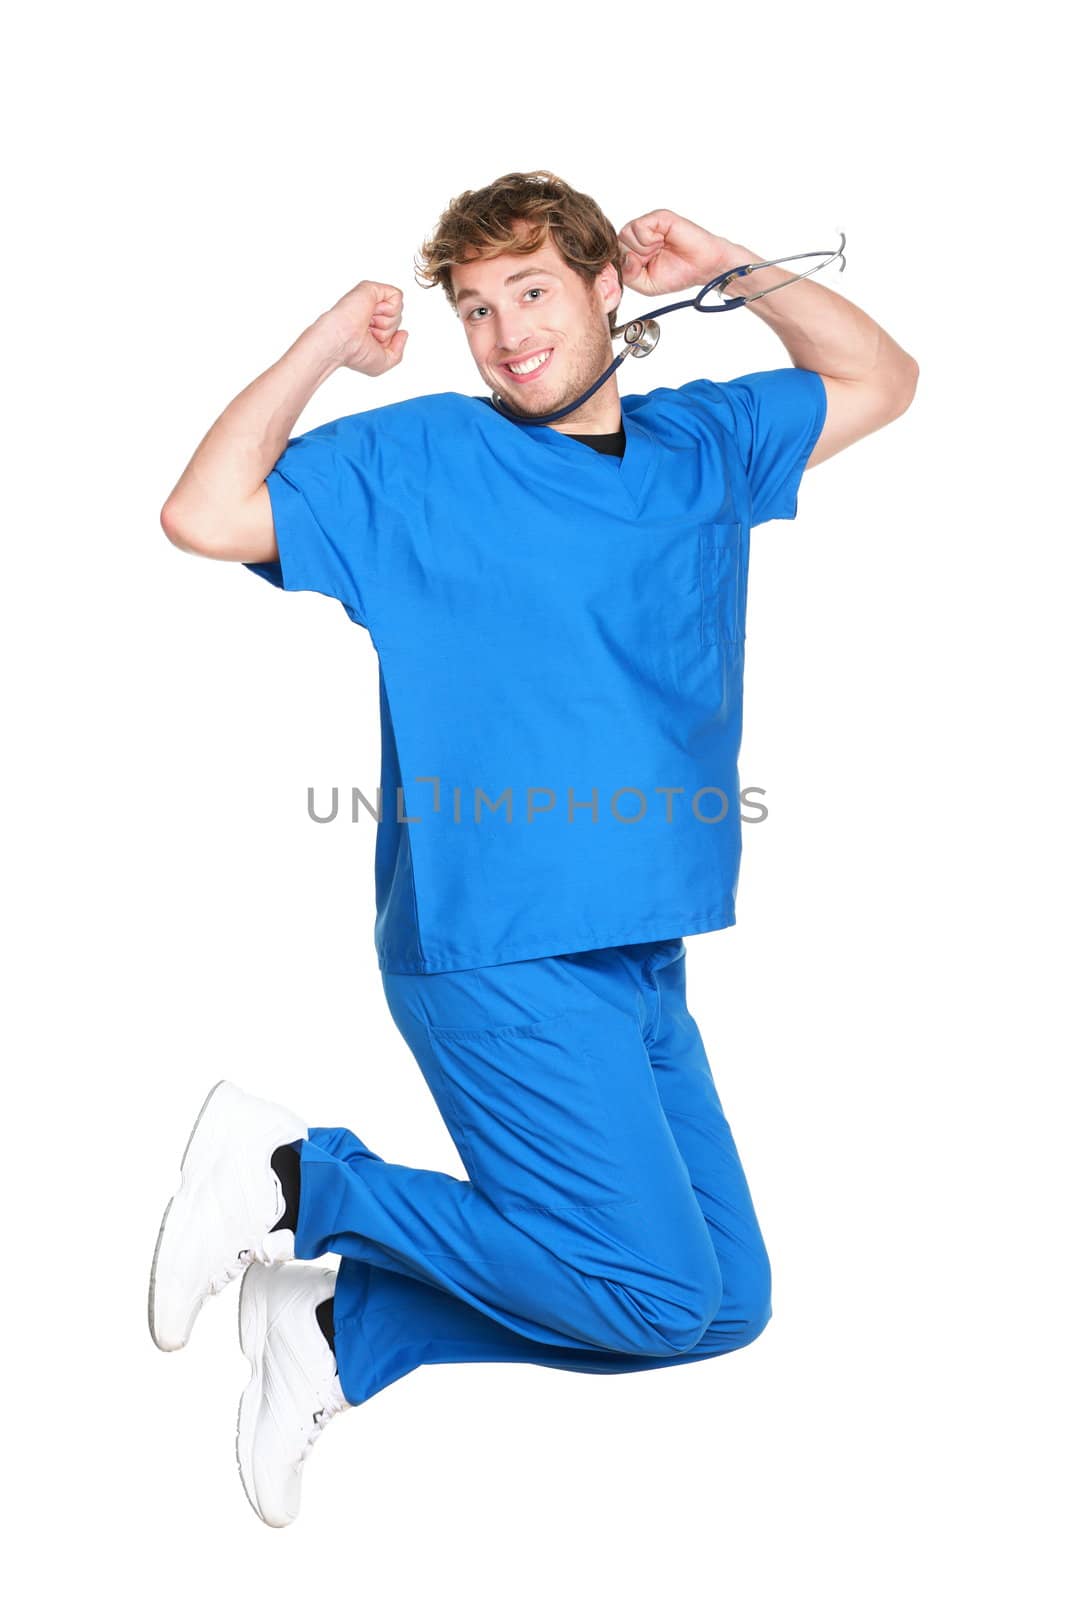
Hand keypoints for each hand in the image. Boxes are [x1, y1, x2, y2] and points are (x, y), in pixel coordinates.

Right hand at [320, 281, 408, 376]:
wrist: (342, 342)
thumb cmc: (355, 353)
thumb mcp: (384, 363)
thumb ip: (398, 351)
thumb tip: (403, 333)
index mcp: (370, 328)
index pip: (394, 330)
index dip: (388, 339)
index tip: (371, 342)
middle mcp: (369, 314)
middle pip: (397, 319)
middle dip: (388, 330)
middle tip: (369, 332)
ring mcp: (370, 300)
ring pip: (398, 309)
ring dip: (386, 321)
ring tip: (368, 323)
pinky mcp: (371, 289)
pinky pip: (396, 296)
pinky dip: (389, 309)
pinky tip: (372, 313)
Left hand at [616, 210, 735, 297]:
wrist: (702, 267)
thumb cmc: (677, 274)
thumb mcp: (645, 285)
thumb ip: (628, 275)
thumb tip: (624, 258)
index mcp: (633, 251)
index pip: (613, 256)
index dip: (626, 267)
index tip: (644, 270)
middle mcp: (637, 235)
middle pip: (617, 245)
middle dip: (634, 258)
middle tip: (653, 259)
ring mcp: (647, 224)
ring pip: (625, 234)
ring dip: (642, 249)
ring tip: (659, 250)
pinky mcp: (657, 217)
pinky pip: (638, 227)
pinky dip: (648, 240)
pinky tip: (661, 241)